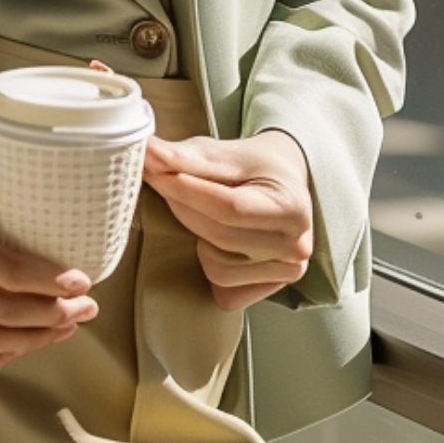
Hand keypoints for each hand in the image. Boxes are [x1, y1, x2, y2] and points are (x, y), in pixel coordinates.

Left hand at [88, 61, 312, 309]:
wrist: (285, 183)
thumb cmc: (254, 166)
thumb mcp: (225, 153)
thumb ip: (186, 157)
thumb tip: (147, 151)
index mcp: (292, 207)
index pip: (228, 207)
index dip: (185, 191)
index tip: (153, 172)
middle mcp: (296, 245)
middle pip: (219, 236)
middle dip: (183, 209)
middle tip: (166, 183)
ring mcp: (287, 273)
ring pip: (216, 268)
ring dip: (198, 239)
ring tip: (207, 214)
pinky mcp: (270, 290)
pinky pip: (223, 290)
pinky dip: (211, 266)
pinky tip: (219, 242)